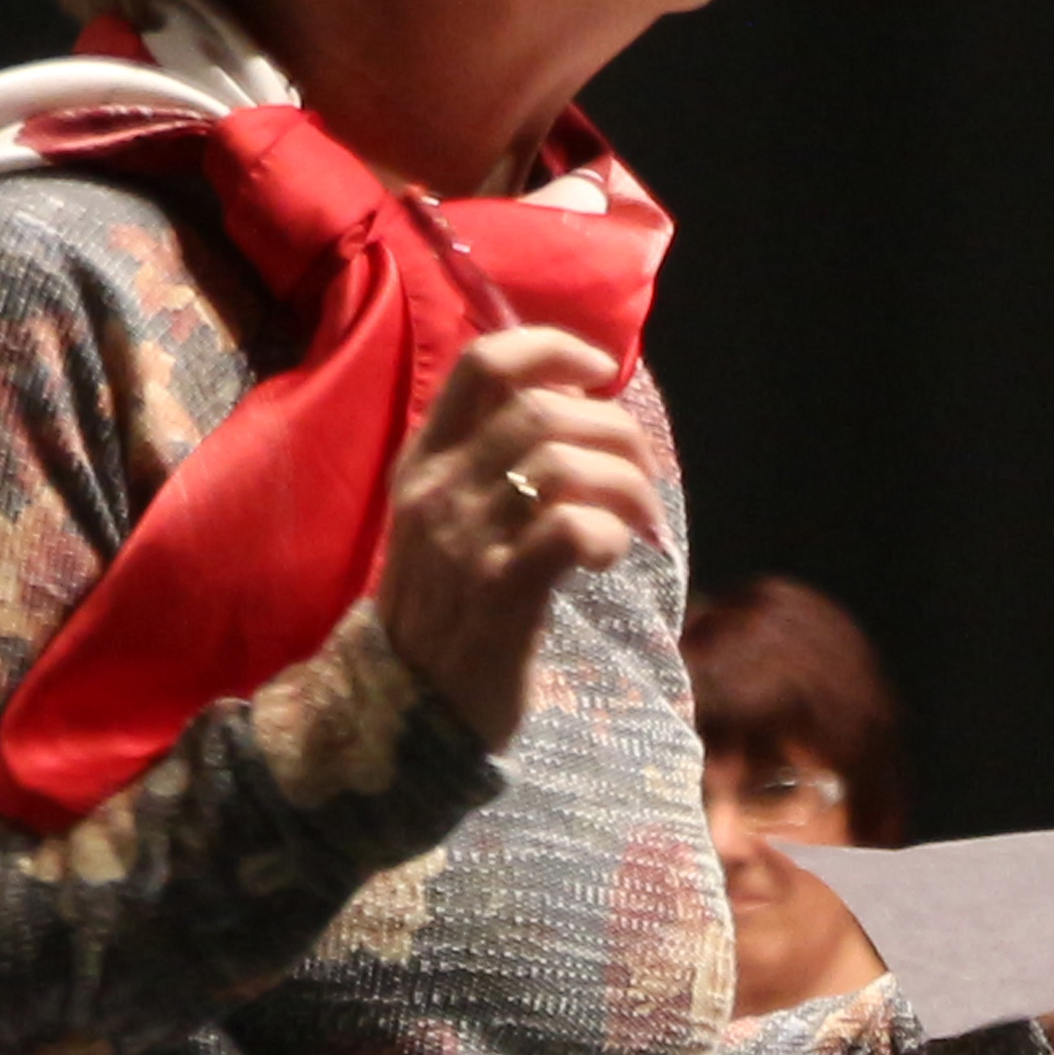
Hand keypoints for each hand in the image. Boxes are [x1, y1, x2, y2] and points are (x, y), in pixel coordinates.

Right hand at [381, 328, 663, 746]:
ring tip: (635, 519)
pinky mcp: (500, 593)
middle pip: (541, 411)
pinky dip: (608, 533)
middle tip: (642, 472)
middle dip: (615, 431)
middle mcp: (438, 490)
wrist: (411, 705)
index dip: (553, 349)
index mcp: (424, 460)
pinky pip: (570, 529)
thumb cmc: (449, 607)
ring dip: (625, 484)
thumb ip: (492, 460)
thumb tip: (580, 403)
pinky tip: (608, 556)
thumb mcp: (448, 518)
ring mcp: (464, 541)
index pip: (484, 364)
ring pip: (563, 464)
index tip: (601, 372)